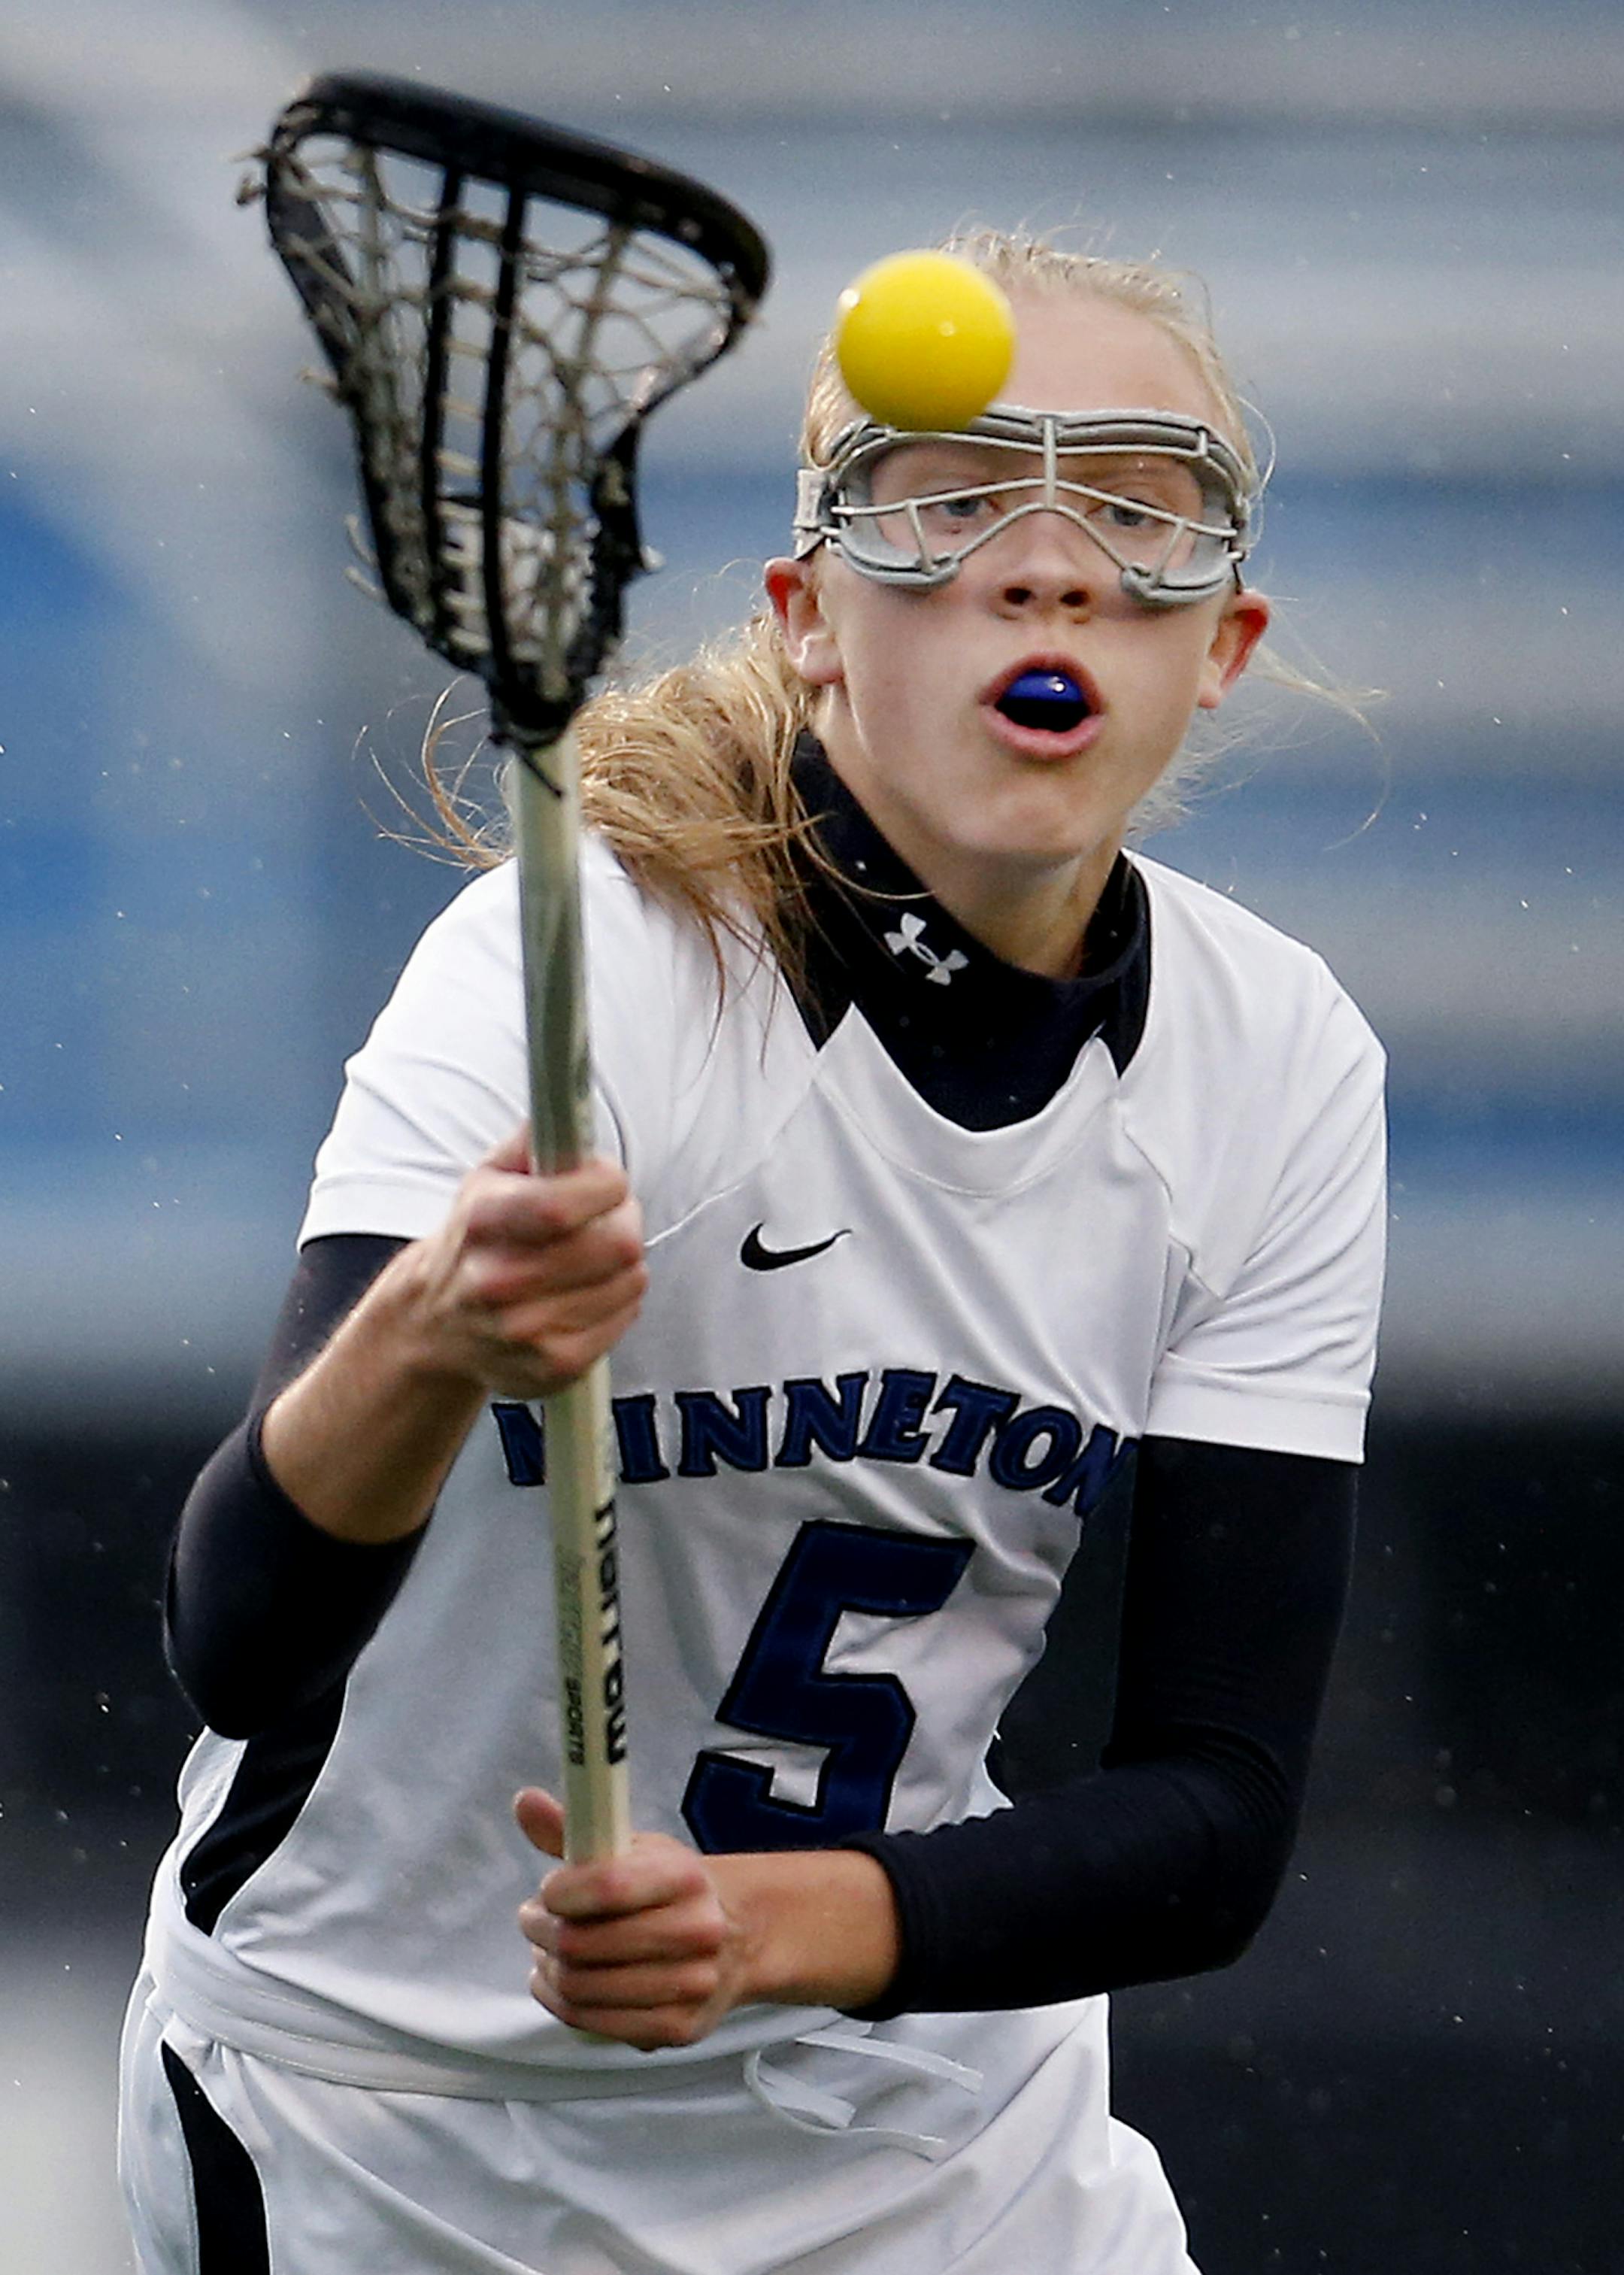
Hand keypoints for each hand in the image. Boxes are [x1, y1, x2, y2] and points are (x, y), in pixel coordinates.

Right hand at [400, 1126, 645, 1398]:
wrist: (435, 1323)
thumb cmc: (478, 1237)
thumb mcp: (490, 1176)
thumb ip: (536, 1138)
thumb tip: (570, 1101)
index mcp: (482, 1222)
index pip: (562, 1204)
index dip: (605, 1183)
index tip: (608, 1179)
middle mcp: (496, 1281)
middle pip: (615, 1244)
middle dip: (624, 1218)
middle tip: (607, 1216)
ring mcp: (525, 1330)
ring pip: (630, 1278)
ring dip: (624, 1261)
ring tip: (593, 1255)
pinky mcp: (553, 1365)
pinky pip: (626, 1315)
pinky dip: (619, 1298)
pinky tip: (588, 1291)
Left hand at [515, 1789, 752, 2050]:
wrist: (735, 1937)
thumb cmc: (668, 1887)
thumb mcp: (633, 1848)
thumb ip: (575, 1829)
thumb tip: (525, 1802)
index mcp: (686, 1877)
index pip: (609, 1886)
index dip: (561, 1891)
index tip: (547, 1889)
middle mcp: (697, 1932)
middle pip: (585, 1944)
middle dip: (542, 1930)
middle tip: (531, 1919)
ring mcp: (691, 1985)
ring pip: (582, 1988)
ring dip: (547, 1968)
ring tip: (544, 1951)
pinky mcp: (678, 2029)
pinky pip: (594, 2024)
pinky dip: (560, 2003)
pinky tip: (556, 1982)